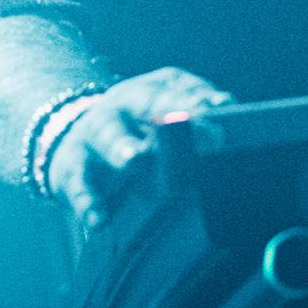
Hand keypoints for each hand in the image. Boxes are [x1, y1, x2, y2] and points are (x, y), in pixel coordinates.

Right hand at [44, 67, 231, 226]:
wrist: (73, 138)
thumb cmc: (137, 133)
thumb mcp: (163, 117)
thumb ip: (198, 119)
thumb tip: (235, 119)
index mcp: (151, 91)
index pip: (180, 87)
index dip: (201, 97)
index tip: (223, 109)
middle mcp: (123, 105)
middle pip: (147, 102)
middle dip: (173, 111)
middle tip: (200, 125)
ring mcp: (94, 132)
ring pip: (109, 135)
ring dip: (122, 145)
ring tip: (136, 158)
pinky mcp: (72, 164)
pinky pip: (79, 183)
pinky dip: (88, 201)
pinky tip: (100, 220)